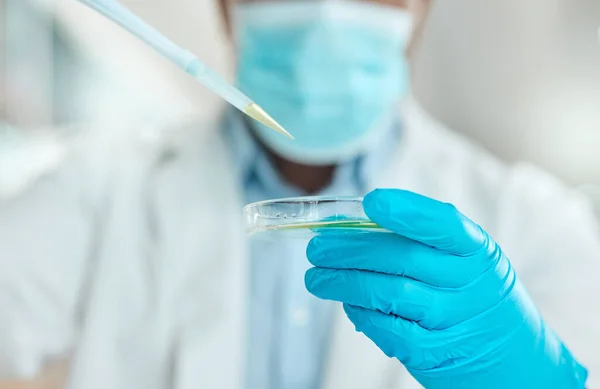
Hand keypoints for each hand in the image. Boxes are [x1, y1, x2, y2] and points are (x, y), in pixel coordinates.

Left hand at [305, 189, 586, 388]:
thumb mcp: (461, 260)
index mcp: (476, 250)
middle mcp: (470, 282)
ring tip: (316, 278)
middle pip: (403, 258)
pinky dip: (363, 316)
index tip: (370, 201)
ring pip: (391, 294)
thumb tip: (348, 223)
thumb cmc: (472, 295)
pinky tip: (347, 304)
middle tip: (317, 248)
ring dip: (345, 283)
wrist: (515, 360)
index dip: (407, 211)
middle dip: (351, 250)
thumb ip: (415, 240)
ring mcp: (455, 319)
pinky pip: (392, 331)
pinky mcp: (439, 353)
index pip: (443, 224)